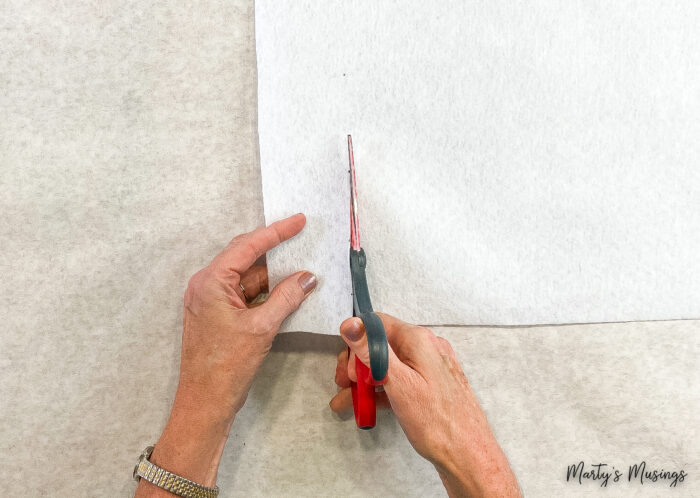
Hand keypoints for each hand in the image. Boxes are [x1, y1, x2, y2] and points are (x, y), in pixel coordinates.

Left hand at [136, 213, 315, 496]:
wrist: (205, 402)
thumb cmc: (226, 366)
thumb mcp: (262, 328)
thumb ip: (286, 297)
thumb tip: (308, 277)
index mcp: (210, 282)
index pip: (247, 247)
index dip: (276, 232)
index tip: (299, 220)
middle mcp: (206, 285)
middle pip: (244, 257)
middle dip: (274, 248)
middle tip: (301, 235)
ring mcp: (211, 301)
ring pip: (246, 276)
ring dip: (272, 273)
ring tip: (301, 265)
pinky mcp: (218, 315)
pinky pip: (245, 293)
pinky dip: (265, 290)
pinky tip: (287, 289)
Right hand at [330, 313, 520, 497]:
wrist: (468, 455)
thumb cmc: (436, 422)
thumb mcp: (397, 382)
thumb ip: (372, 350)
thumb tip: (351, 323)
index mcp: (419, 340)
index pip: (377, 324)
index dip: (356, 343)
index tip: (346, 367)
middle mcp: (427, 347)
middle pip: (381, 344)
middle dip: (358, 364)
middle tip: (345, 385)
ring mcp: (430, 366)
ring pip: (389, 364)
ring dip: (365, 380)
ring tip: (348, 400)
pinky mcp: (431, 384)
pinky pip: (401, 379)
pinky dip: (382, 389)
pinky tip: (366, 405)